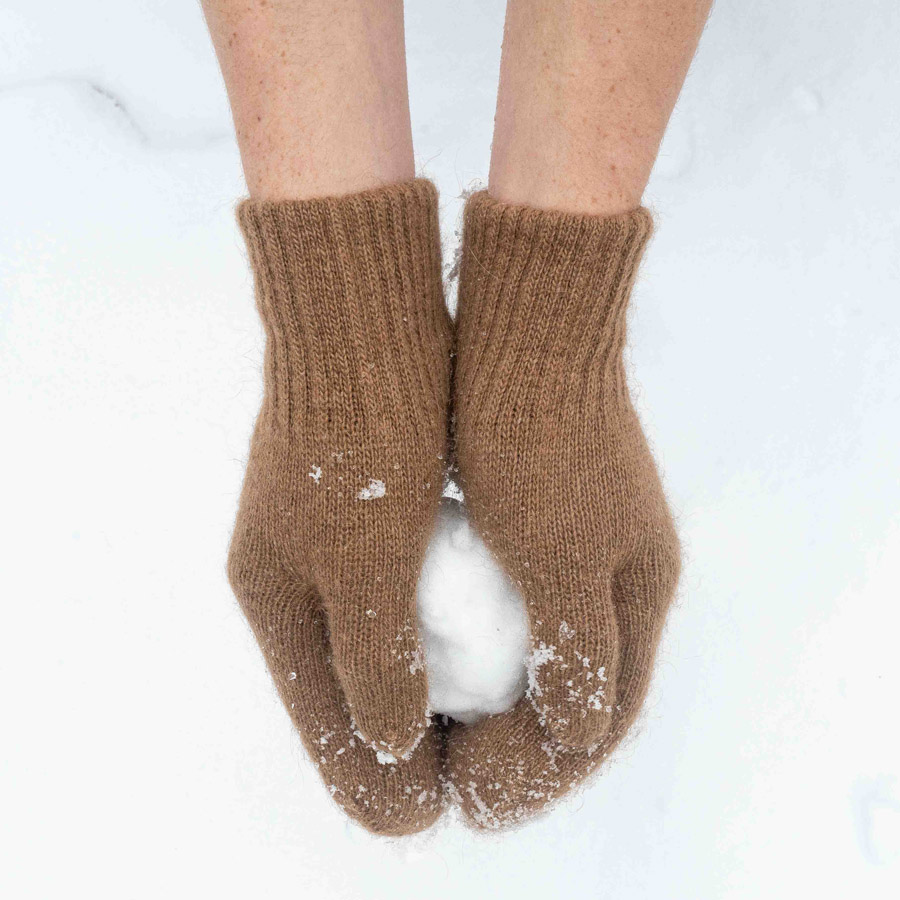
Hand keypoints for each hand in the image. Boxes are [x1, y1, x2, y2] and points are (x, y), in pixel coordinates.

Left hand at [446, 193, 679, 826]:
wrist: (524, 324)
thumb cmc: (535, 437)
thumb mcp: (559, 553)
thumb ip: (576, 651)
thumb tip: (573, 734)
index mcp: (640, 590)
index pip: (605, 716)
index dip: (548, 768)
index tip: (482, 790)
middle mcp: (623, 572)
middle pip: (584, 691)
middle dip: (527, 743)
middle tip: (460, 772)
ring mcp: (586, 540)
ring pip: (550, 649)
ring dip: (508, 696)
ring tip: (449, 728)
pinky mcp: (545, 512)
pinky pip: (526, 603)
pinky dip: (493, 645)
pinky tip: (447, 656)